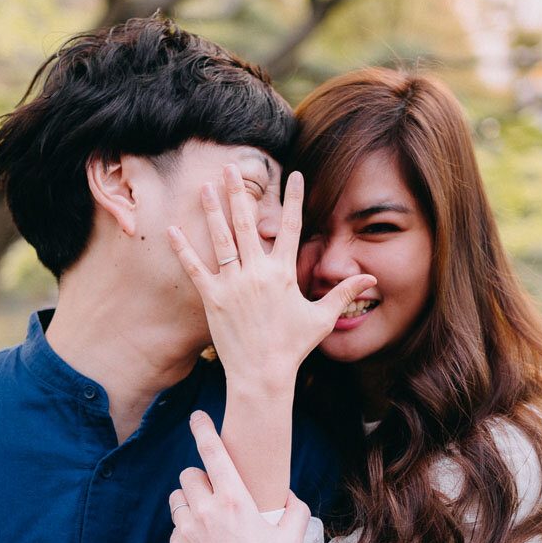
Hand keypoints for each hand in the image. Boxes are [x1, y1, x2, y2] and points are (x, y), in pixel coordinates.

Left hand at [167, 167, 374, 388]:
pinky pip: (195, 268)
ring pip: (221, 239)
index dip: (293, 199)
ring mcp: (233, 284)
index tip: (293, 174)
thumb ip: (343, 293)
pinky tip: (171, 228)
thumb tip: (370, 279)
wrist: (263, 374)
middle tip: (230, 167)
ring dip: (212, 210)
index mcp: (283, 273)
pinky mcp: (213, 298)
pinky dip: (182, 248)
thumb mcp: (322, 318)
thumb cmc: (293, 347)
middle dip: (238, 192)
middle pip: (247, 223)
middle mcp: (257, 272)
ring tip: (204, 185)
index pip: (290, 227)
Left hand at [168, 411, 310, 542]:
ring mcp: (187, 534)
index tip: (197, 416)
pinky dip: (187, 530)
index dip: (203, 430)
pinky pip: (176, 528)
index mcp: (236, 502)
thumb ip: (293, 507)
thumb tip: (285, 494)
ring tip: (210, 522)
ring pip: (178, 499)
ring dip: (190, 503)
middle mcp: (207, 513)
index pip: (213, 454)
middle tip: (217, 496)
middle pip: (189, 474)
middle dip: (201, 479)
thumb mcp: (292, 538)